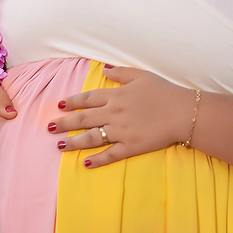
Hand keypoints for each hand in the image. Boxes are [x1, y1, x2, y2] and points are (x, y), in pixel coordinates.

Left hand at [47, 66, 193, 168]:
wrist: (183, 112)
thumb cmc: (164, 92)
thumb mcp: (142, 75)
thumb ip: (121, 72)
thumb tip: (104, 69)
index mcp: (116, 95)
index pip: (88, 99)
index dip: (72, 102)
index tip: (59, 106)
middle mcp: (114, 113)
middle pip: (83, 119)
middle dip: (64, 123)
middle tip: (49, 127)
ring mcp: (121, 132)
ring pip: (91, 138)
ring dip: (73, 142)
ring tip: (59, 146)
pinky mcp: (131, 146)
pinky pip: (110, 154)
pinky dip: (97, 159)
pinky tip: (85, 163)